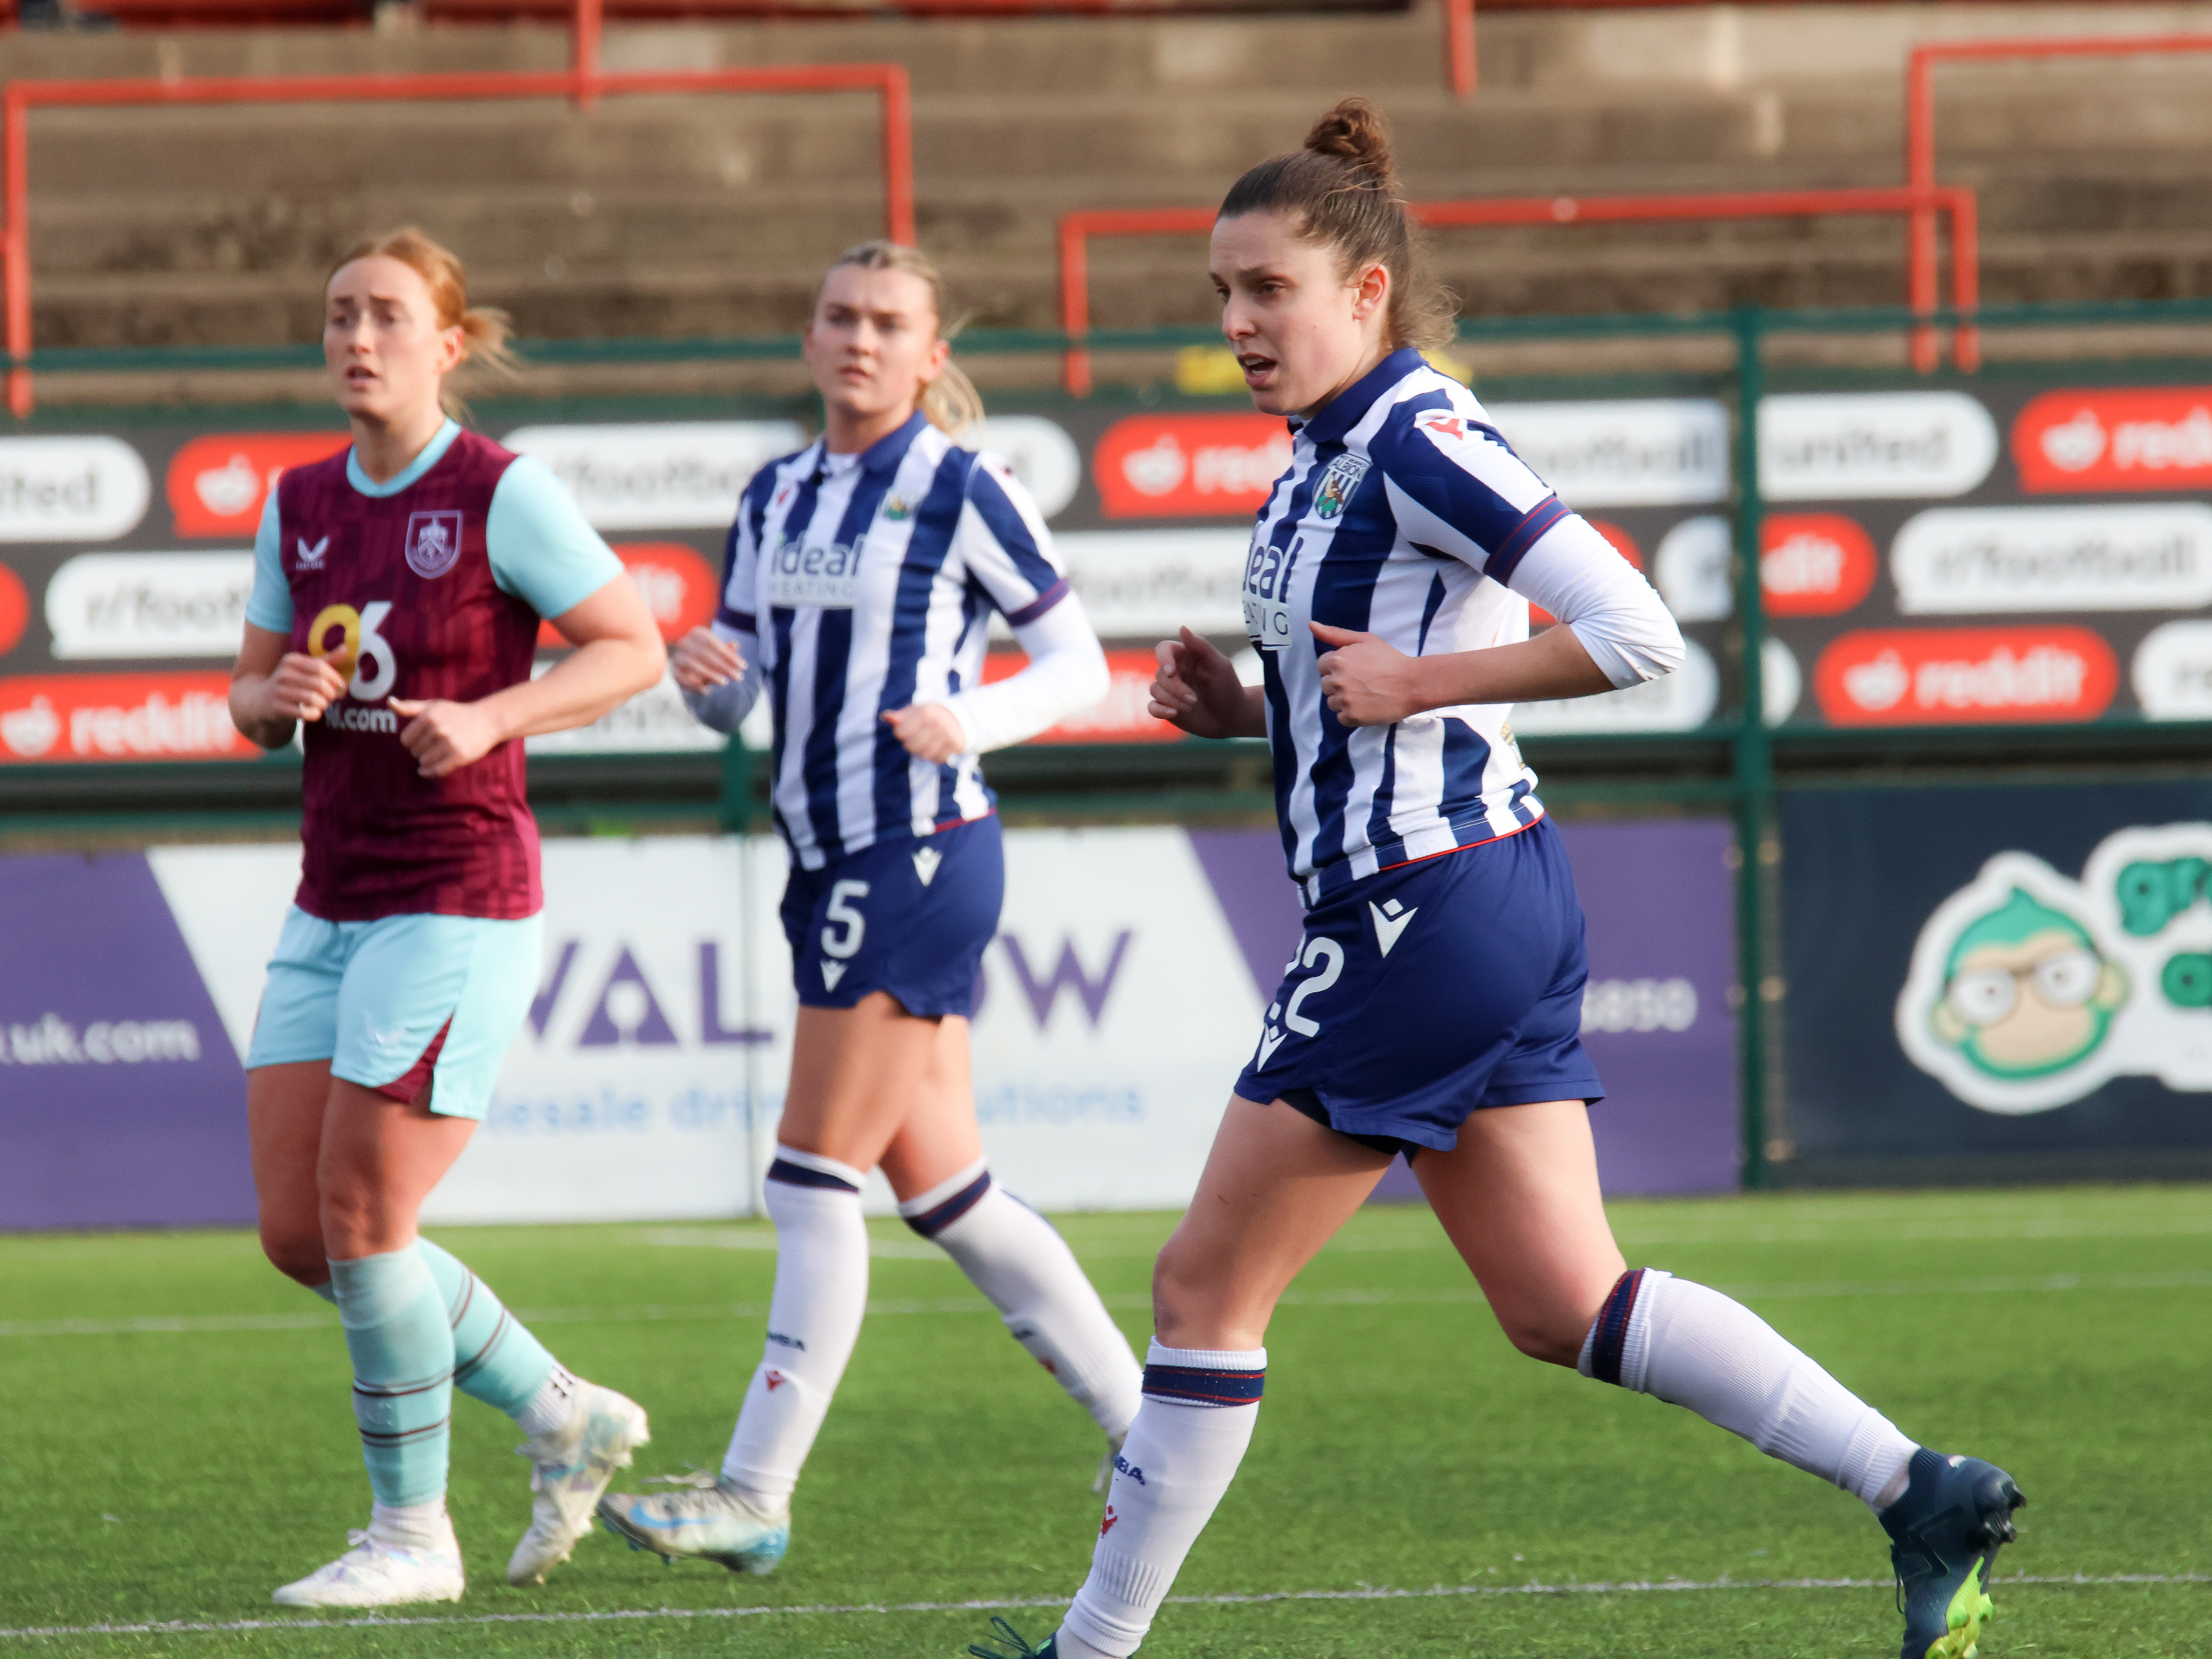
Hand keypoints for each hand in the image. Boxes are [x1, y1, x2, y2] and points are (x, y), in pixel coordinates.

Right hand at [267, 651, 350, 723]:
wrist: (264, 699)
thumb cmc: (292, 682)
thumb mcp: (306, 668)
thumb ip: (326, 661)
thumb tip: (345, 649)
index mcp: (292, 660)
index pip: (320, 667)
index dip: (335, 678)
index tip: (341, 685)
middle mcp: (283, 673)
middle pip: (319, 684)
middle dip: (331, 693)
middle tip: (331, 697)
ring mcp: (279, 690)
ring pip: (313, 699)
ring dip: (323, 704)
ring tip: (322, 703)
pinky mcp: (277, 707)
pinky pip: (304, 713)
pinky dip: (314, 714)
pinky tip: (314, 712)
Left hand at [388, 697, 507, 778]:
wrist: (487, 721)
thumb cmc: (456, 713)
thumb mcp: (432, 706)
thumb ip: (409, 706)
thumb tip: (389, 702)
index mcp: (428, 716)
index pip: (405, 739)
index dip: (411, 741)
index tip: (420, 739)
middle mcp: (437, 729)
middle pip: (414, 751)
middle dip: (420, 750)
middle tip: (432, 745)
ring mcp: (448, 744)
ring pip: (424, 761)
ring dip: (427, 761)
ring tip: (436, 754)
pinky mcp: (458, 756)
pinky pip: (437, 770)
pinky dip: (429, 772)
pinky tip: (425, 771)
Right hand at [672, 625, 743, 692]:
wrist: (693, 666)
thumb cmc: (711, 656)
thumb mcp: (721, 652)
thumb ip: (727, 650)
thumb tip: (735, 645)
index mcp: (697, 634)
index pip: (714, 643)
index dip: (729, 655)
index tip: (743, 666)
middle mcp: (684, 643)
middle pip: (704, 654)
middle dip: (723, 666)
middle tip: (737, 677)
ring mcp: (678, 657)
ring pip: (692, 664)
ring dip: (710, 675)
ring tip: (724, 683)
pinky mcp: (674, 671)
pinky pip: (682, 678)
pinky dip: (694, 685)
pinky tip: (706, 690)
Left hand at [883, 703, 967, 762]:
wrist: (959, 718)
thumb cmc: (931, 715)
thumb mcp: (916, 711)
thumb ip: (900, 716)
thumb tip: (885, 717)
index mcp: (926, 712)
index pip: (901, 732)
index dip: (900, 733)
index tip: (906, 730)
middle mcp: (938, 723)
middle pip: (911, 746)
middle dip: (910, 745)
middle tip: (915, 739)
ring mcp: (947, 735)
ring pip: (924, 755)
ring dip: (922, 753)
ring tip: (925, 745)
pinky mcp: (955, 746)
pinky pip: (937, 759)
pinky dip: (934, 757)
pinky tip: (936, 748)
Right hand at [1148, 626, 1253, 738]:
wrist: (1232, 717)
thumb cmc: (1229, 688)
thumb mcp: (1220, 665)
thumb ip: (1201, 646)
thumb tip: (1182, 627)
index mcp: (1186, 656)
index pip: (1164, 649)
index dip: (1164, 659)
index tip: (1171, 672)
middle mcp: (1175, 671)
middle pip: (1160, 674)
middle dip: (1175, 688)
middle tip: (1194, 700)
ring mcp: (1169, 690)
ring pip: (1155, 690)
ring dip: (1172, 700)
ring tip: (1192, 707)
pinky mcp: (1167, 707)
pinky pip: (1152, 707)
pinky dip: (1160, 710)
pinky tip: (1174, 714)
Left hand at [1312, 622, 1429, 727]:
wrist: (1412, 683)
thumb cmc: (1390, 659)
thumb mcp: (1364, 640)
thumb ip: (1335, 634)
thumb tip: (1311, 625)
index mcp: (1337, 660)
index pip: (1322, 665)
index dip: (1337, 666)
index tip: (1353, 669)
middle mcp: (1337, 680)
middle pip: (1325, 684)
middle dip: (1339, 683)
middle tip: (1361, 682)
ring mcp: (1344, 700)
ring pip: (1331, 702)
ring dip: (1344, 699)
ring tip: (1364, 694)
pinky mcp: (1352, 717)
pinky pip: (1341, 717)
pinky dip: (1351, 714)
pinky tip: (1366, 705)